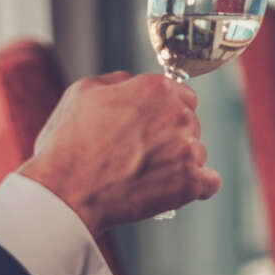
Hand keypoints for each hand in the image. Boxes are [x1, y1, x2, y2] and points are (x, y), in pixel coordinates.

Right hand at [20, 72, 220, 232]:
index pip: (184, 96)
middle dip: (173, 137)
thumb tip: (132, 82)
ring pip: (197, 153)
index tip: (154, 127)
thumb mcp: (83, 92)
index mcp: (156, 89)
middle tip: (143, 154)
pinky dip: (195, 187)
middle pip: (191, 124)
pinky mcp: (189, 183)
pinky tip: (174, 189)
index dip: (168, 112)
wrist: (65, 192)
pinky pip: (209, 183)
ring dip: (179, 163)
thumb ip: (117, 81)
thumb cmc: (69, 144)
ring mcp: (186, 149)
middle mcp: (178, 114)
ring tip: (146, 175)